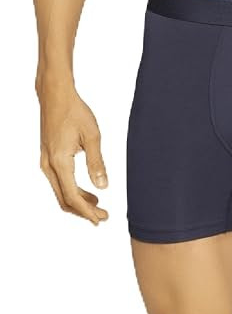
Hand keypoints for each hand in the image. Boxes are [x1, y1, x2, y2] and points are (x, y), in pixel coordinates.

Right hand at [38, 81, 108, 225]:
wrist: (56, 96)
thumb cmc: (75, 111)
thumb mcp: (92, 135)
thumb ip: (97, 162)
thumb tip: (103, 187)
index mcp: (59, 161)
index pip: (72, 197)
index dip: (87, 211)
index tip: (101, 218)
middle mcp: (48, 165)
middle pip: (64, 200)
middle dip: (84, 212)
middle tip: (103, 216)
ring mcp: (45, 163)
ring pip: (60, 192)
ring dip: (78, 203)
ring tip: (98, 205)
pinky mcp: (47, 158)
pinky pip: (58, 182)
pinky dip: (72, 191)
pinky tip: (87, 191)